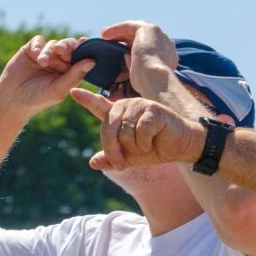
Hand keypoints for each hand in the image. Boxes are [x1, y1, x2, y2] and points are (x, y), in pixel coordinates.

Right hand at [0, 34, 94, 115]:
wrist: (12, 99)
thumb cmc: (38, 98)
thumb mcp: (59, 89)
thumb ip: (75, 75)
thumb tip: (92, 61)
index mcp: (70, 71)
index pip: (81, 56)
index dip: (84, 49)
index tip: (85, 42)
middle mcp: (60, 61)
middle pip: (69, 46)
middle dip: (66, 46)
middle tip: (61, 50)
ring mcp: (46, 54)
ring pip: (53, 44)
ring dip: (49, 51)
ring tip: (42, 62)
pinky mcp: (31, 50)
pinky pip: (39, 41)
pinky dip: (38, 47)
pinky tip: (36, 56)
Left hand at [69, 89, 204, 170]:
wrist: (182, 147)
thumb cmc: (156, 149)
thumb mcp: (130, 158)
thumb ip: (112, 158)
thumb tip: (92, 162)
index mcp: (119, 115)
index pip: (98, 106)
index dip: (86, 99)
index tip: (73, 91)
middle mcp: (127, 106)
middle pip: (108, 129)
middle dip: (113, 151)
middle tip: (122, 164)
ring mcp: (140, 105)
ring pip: (124, 132)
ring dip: (134, 148)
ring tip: (146, 147)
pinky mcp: (152, 109)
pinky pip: (139, 131)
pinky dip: (145, 143)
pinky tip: (154, 141)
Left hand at [102, 19, 178, 90]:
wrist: (155, 79)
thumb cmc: (148, 84)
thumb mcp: (140, 75)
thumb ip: (135, 64)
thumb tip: (126, 56)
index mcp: (168, 57)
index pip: (149, 48)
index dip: (135, 48)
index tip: (123, 52)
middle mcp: (166, 44)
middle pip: (143, 37)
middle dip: (126, 38)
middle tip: (112, 41)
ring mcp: (159, 35)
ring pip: (136, 30)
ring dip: (120, 32)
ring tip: (105, 36)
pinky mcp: (150, 29)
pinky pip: (130, 26)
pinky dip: (117, 29)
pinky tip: (105, 34)